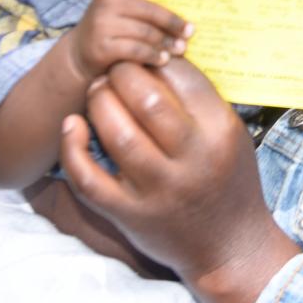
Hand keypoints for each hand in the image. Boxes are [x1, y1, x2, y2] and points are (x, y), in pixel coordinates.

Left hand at [60, 60, 300, 302]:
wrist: (228, 246)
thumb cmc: (229, 180)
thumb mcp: (231, 133)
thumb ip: (200, 99)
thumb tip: (157, 57)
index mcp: (219, 130)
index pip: (180, 75)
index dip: (154, 57)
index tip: (143, 56)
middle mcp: (191, 159)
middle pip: (146, 99)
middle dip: (122, 73)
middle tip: (114, 69)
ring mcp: (159, 189)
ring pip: (117, 134)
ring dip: (99, 102)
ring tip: (97, 90)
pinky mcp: (130, 215)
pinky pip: (89, 180)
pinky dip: (73, 149)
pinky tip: (71, 125)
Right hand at [67, 0, 191, 82]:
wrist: (78, 55)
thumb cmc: (109, 28)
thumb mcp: (118, 9)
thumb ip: (140, 2)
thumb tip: (182, 4)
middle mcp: (107, 3)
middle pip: (149, 10)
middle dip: (173, 22)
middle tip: (190, 31)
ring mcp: (102, 25)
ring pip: (146, 32)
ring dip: (167, 42)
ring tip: (180, 48)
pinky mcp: (102, 47)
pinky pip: (136, 50)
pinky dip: (153, 55)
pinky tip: (163, 59)